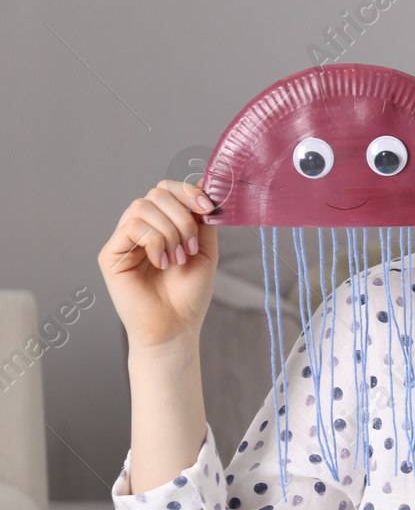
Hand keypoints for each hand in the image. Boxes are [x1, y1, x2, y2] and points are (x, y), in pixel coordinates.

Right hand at [97, 180, 217, 351]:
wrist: (176, 327)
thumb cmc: (189, 294)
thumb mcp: (205, 250)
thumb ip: (202, 219)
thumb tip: (204, 182)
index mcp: (162, 225)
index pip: (166, 189)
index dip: (187, 192)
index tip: (208, 208)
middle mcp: (140, 228)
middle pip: (156, 193)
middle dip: (183, 217)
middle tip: (191, 247)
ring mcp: (123, 240)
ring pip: (143, 207)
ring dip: (170, 231)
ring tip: (178, 259)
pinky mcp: (111, 254)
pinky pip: (132, 226)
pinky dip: (154, 241)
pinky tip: (161, 263)